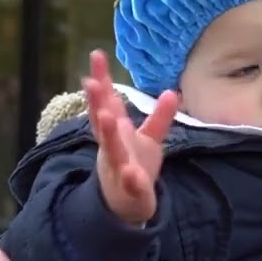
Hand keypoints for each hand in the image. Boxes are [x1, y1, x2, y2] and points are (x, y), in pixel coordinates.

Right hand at [84, 50, 177, 224]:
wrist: (129, 206)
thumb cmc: (135, 166)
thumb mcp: (149, 140)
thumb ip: (159, 118)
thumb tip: (170, 92)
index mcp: (116, 132)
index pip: (108, 101)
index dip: (102, 79)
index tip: (96, 55)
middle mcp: (112, 146)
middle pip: (102, 121)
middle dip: (97, 102)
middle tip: (91, 81)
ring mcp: (118, 167)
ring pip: (111, 150)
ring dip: (108, 134)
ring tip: (106, 116)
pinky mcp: (129, 190)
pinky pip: (130, 183)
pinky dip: (130, 178)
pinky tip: (131, 172)